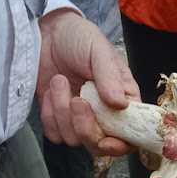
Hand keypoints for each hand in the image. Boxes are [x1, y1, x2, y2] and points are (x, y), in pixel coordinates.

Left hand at [36, 10, 139, 156]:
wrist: (46, 32)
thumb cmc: (79, 38)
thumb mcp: (98, 50)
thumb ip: (110, 77)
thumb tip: (121, 104)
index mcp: (123, 101)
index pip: (130, 136)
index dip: (120, 145)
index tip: (106, 141)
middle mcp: (104, 116)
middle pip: (100, 145)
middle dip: (86, 129)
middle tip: (77, 101)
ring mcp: (80, 120)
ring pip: (74, 140)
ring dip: (62, 112)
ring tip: (59, 81)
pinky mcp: (57, 120)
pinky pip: (55, 134)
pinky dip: (48, 115)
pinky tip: (49, 91)